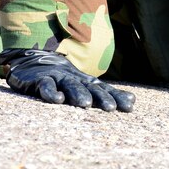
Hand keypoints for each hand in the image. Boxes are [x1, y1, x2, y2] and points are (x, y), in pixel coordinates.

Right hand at [0, 49, 134, 111]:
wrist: (34, 60)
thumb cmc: (65, 78)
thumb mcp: (85, 85)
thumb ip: (106, 94)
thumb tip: (134, 102)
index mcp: (86, 81)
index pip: (104, 89)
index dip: (116, 97)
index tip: (129, 106)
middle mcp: (75, 78)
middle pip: (89, 88)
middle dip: (101, 98)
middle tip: (110, 108)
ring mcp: (58, 77)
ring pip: (70, 85)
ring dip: (78, 94)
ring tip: (85, 103)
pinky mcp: (40, 79)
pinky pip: (46, 85)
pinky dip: (52, 92)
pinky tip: (58, 99)